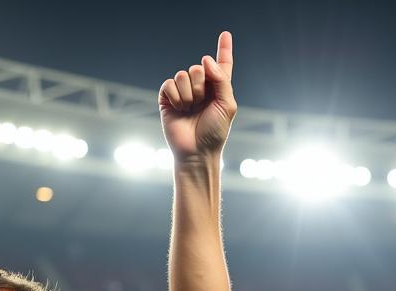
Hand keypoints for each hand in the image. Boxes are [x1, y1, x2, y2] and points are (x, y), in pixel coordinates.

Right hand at [159, 31, 236, 160]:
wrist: (197, 151)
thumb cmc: (214, 132)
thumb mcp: (227, 106)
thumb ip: (222, 80)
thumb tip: (205, 59)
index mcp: (217, 89)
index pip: (221, 65)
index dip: (223, 49)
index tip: (225, 34)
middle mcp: (200, 88)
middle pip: (198, 67)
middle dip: (201, 85)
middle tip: (201, 105)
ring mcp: (183, 92)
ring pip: (183, 74)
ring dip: (189, 94)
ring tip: (190, 110)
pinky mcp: (168, 98)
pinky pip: (170, 83)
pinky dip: (176, 97)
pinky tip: (179, 109)